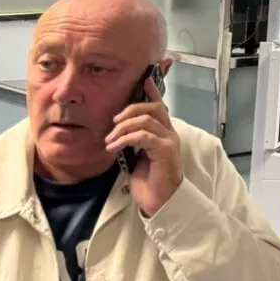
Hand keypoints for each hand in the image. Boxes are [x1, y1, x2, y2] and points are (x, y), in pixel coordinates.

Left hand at [105, 77, 182, 217]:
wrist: (160, 202)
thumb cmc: (149, 180)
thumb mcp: (136, 156)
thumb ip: (132, 140)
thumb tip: (116, 130)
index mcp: (163, 132)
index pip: (159, 105)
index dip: (153, 90)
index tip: (145, 78)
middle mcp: (170, 132)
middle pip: (153, 107)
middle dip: (130, 110)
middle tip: (113, 122)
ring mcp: (169, 141)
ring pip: (148, 119)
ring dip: (123, 127)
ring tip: (109, 140)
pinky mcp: (166, 151)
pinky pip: (145, 136)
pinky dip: (126, 138)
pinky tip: (114, 147)